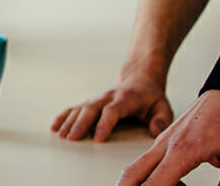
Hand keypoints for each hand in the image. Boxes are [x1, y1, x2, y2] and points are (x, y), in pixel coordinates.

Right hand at [52, 75, 173, 141]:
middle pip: (91, 109)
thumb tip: (155, 131)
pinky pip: (74, 108)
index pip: (112, 111)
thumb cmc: (151, 98)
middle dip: (80, 124)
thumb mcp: (163, 107)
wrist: (140, 81)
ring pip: (80, 108)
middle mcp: (108, 97)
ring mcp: (97, 99)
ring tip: (62, 135)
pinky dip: (64, 116)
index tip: (98, 138)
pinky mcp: (91, 102)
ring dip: (70, 121)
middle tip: (72, 138)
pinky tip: (56, 126)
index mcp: (126, 99)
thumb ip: (161, 120)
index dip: (104, 124)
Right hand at [118, 90, 219, 185]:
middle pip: (133, 173)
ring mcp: (162, 140)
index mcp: (183, 149)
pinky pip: (149, 160)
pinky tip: (177, 182)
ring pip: (137, 167)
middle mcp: (166, 144)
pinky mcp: (164, 139)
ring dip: (145, 184)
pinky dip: (153, 176)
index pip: (155, 183)